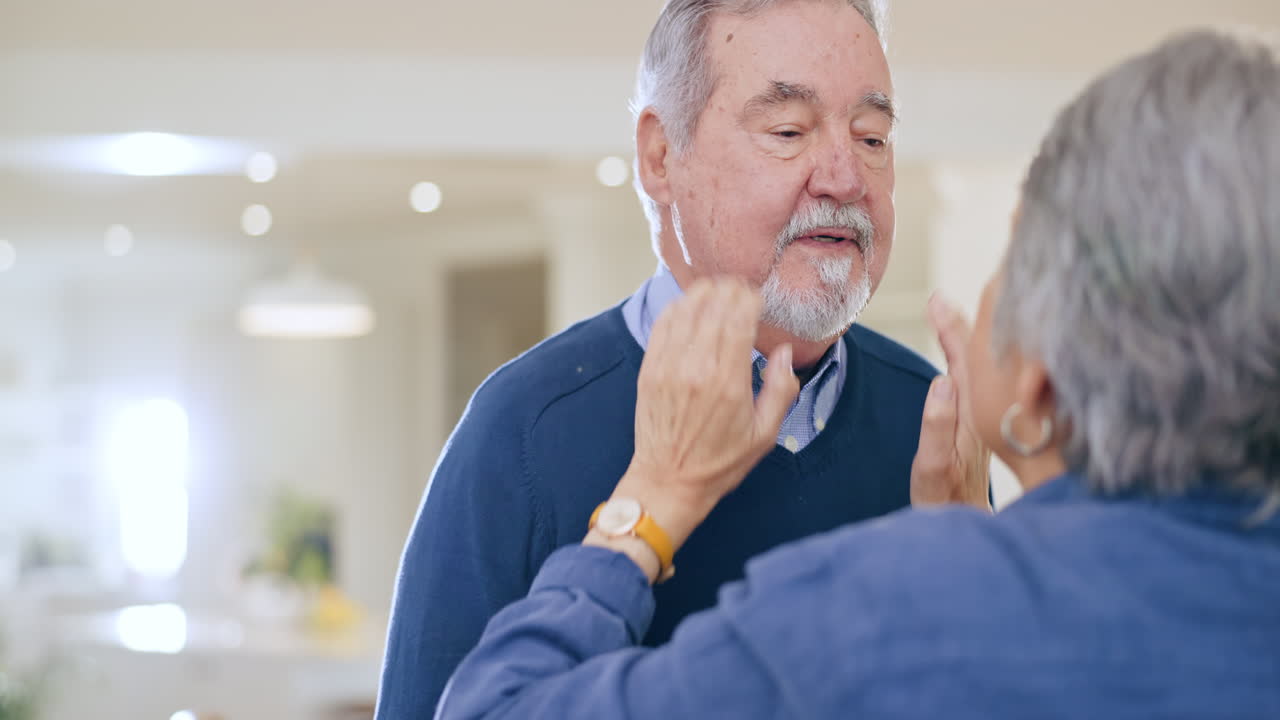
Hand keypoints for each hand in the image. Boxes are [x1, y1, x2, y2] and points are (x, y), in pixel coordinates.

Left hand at [615, 277, 799, 549]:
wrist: (667, 481)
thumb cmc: (719, 462)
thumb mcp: (765, 434)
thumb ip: (781, 390)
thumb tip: (784, 352)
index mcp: (729, 381)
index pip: (739, 318)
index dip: (750, 299)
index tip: (758, 296)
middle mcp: (696, 367)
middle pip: (713, 306)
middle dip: (729, 291)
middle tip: (740, 289)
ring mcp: (668, 365)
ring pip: (686, 309)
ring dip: (704, 293)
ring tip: (717, 289)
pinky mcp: (649, 369)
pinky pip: (663, 325)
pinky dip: (678, 308)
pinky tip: (690, 305)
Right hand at [910, 294, 991, 510]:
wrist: (966, 528)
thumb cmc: (947, 503)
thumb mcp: (934, 468)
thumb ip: (937, 427)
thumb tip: (942, 382)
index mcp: (973, 415)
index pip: (964, 361)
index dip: (951, 329)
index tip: (937, 301)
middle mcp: (984, 413)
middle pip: (975, 358)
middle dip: (957, 326)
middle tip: (938, 299)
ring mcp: (985, 420)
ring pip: (980, 369)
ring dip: (964, 340)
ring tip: (947, 314)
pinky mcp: (983, 430)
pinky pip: (976, 384)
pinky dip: (964, 363)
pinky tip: (960, 357)